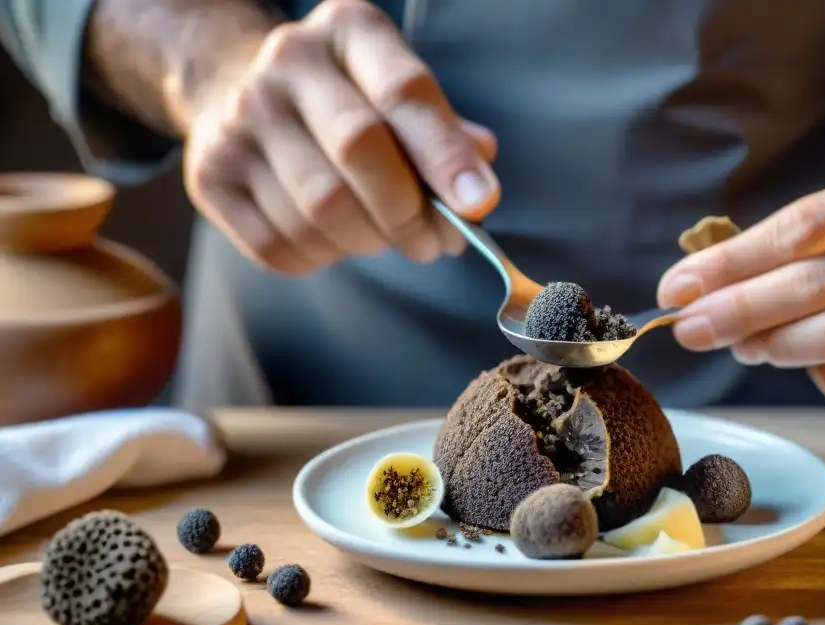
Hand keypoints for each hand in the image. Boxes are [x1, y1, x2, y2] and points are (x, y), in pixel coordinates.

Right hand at [182, 0, 499, 273]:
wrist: (235, 88)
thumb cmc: (343, 99)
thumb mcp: (395, 88)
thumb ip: (443, 132)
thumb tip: (478, 184)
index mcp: (348, 30)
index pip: (404, 92)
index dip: (446, 155)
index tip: (479, 205)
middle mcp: (286, 63)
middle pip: (360, 152)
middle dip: (408, 213)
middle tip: (432, 243)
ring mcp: (238, 119)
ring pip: (321, 210)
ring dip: (368, 242)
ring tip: (383, 237)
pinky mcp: (210, 175)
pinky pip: (280, 245)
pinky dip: (322, 257)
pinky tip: (334, 241)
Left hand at [657, 157, 824, 419]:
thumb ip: (765, 254)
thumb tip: (683, 291)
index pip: (802, 227)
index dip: (731, 263)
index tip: (676, 290)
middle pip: (818, 281)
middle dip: (740, 311)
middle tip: (691, 331)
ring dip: (776, 345)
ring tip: (744, 347)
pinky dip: (819, 376)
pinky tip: (804, 366)